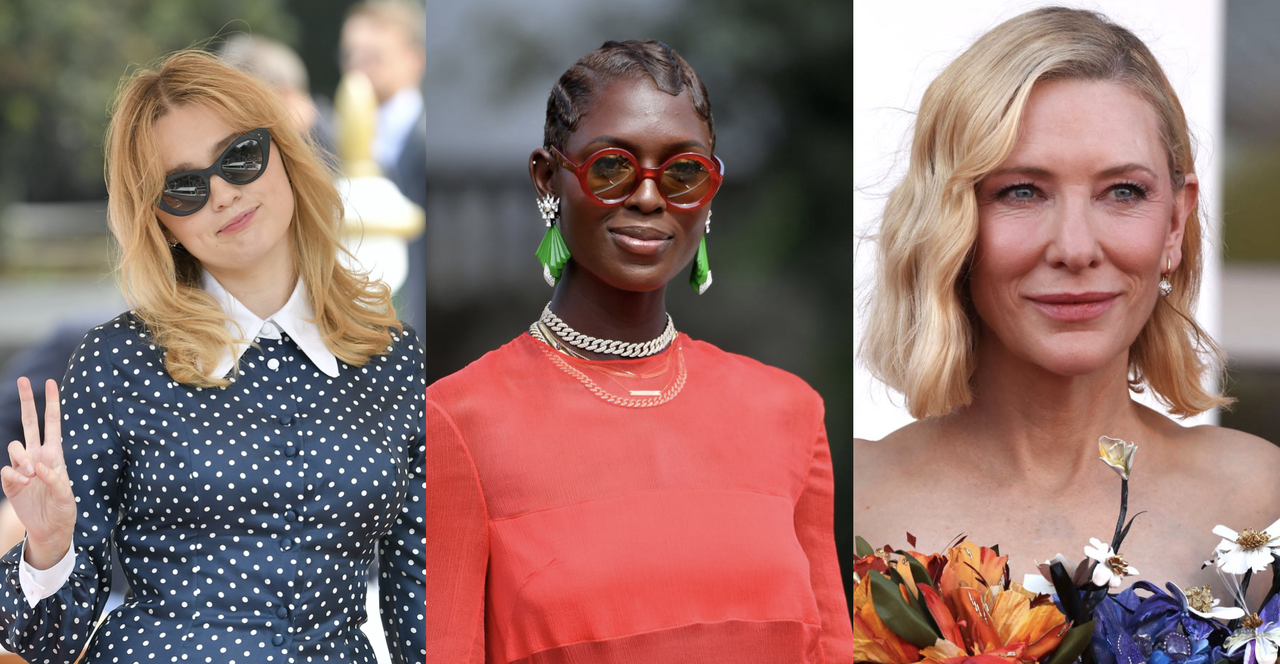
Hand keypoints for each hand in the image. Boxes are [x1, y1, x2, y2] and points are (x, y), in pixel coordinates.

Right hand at [1, 378, 74, 568]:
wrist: (51, 530)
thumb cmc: (64, 511)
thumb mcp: (67, 496)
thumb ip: (56, 480)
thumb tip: (38, 467)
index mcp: (55, 455)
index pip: (52, 424)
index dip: (51, 404)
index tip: (50, 382)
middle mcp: (38, 457)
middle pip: (29, 423)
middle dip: (28, 401)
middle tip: (23, 380)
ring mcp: (23, 468)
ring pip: (15, 447)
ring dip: (22, 457)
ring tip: (32, 474)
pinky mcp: (11, 483)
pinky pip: (6, 470)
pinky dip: (14, 475)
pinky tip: (23, 483)